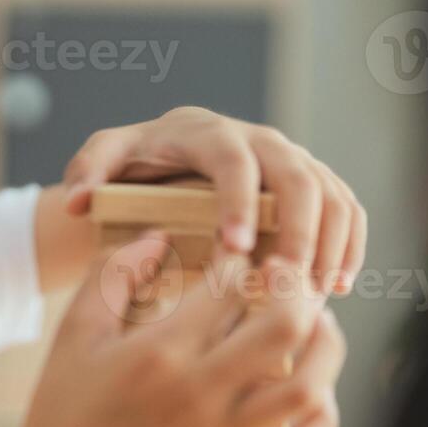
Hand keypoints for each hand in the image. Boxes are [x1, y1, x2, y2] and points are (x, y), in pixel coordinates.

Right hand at [4, 234, 342, 426]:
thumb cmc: (64, 407)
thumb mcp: (75, 332)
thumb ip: (114, 275)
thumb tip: (159, 236)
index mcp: (159, 352)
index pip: (228, 285)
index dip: (240, 257)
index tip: (235, 254)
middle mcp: (198, 392)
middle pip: (286, 327)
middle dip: (296, 289)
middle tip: (287, 278)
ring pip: (306, 388)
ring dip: (324, 348)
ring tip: (316, 325)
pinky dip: (322, 418)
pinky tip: (315, 391)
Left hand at [60, 107, 366, 295]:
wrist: (168, 160)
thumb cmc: (134, 167)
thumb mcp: (103, 164)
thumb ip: (87, 174)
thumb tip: (77, 202)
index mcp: (207, 133)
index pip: (232, 161)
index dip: (238, 201)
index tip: (235, 248)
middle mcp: (259, 139)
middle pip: (296, 176)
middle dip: (299, 230)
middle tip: (289, 283)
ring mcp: (292, 159)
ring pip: (330, 192)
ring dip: (331, 242)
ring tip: (318, 293)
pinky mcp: (314, 181)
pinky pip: (346, 206)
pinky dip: (350, 242)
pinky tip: (338, 285)